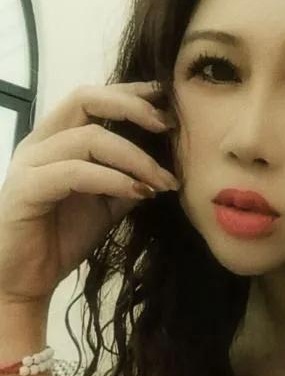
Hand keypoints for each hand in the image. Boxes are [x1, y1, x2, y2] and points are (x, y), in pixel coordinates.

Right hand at [0, 81, 178, 306]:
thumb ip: (128, 178)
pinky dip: (112, 179)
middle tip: (168, 126)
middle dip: (132, 107)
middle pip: (85, 99)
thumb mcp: (107, 204)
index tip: (169, 102)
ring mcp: (29, 163)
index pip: (93, 98)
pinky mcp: (26, 189)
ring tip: (163, 181)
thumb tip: (165, 164)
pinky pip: (75, 172)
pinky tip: (138, 193)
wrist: (26, 281)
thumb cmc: (62, 238)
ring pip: (88, 139)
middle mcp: (40, 142)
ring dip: (134, 157)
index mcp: (56, 138)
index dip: (131, 94)